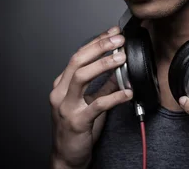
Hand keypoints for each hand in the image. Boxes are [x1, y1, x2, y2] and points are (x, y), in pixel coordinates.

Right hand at [49, 26, 132, 168]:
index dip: (96, 42)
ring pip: (81, 77)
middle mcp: (60, 93)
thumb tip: (120, 69)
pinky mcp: (77, 122)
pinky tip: (128, 93)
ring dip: (103, 64)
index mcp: (62, 85)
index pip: (78, 56)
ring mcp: (66, 107)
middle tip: (118, 38)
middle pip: (78, 61)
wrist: (67, 157)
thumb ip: (103, 86)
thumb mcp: (89, 102)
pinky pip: (97, 105)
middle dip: (99, 47)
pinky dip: (114, 96)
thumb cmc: (77, 129)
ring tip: (121, 58)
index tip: (113, 32)